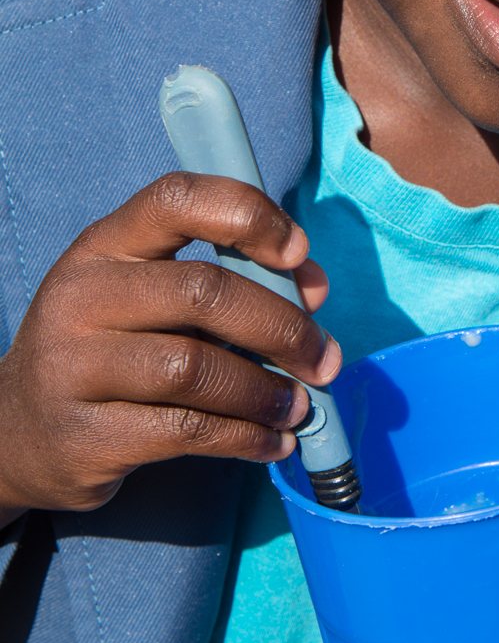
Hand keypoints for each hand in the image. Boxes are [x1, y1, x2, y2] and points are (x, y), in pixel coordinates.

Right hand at [0, 173, 339, 520]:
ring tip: (298, 406)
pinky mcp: (86, 436)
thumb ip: (232, 282)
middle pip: (203, 292)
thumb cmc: (109, 349)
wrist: (19, 433)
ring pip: (196, 369)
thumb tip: (314, 290)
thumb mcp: (151, 299)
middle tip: (323, 359)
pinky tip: (270, 441)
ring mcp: (74, 368)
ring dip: (265, 392)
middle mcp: (81, 297)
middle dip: (282, 327)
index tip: (297, 253)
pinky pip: (186, 431)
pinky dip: (245, 437)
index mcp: (104, 246)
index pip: (176, 200)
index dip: (248, 216)